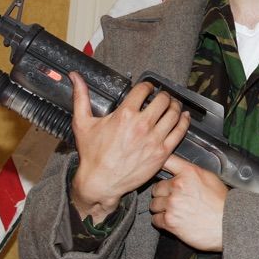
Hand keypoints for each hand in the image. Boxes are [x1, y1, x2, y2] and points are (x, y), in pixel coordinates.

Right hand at [68, 73, 189, 222]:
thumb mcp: (82, 123)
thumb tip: (75, 76)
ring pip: (173, 114)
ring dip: (175, 106)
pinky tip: (183, 117)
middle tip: (162, 96)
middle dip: (163, 95)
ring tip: (173, 104)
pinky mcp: (162, 153)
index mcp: (124, 115)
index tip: (148, 88)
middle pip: (163, 100)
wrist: (101, 182)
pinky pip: (179, 132)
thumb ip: (80, 97)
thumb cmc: (91, 154)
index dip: (148, 86)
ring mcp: (154, 139)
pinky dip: (184, 121)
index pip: (144, 90)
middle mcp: (141, 125)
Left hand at [149, 156, 227, 250]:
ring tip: (174, 211)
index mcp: (189, 172)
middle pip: (156, 188)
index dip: (160, 166)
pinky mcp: (170, 221)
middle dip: (163, 194)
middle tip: (173, 200)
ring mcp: (172, 204)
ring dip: (161, 208)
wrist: (229, 224)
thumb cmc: (222, 204)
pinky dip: (162, 221)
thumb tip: (179, 172)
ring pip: (154, 204)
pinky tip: (174, 220)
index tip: (158, 170)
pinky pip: (156, 220)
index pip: (166, 161)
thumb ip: (191, 173)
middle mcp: (178, 186)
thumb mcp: (210, 178)